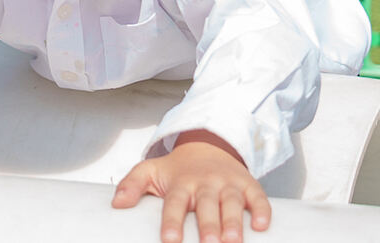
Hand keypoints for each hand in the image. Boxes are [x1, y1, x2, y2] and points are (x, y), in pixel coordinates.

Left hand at [111, 131, 269, 242]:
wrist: (208, 146)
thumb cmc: (177, 168)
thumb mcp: (150, 170)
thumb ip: (132, 184)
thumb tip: (116, 203)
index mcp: (181, 182)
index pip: (175, 203)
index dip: (172, 221)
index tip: (169, 240)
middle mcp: (206, 183)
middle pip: (207, 205)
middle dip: (208, 225)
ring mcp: (229, 184)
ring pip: (233, 203)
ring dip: (234, 222)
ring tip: (233, 240)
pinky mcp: (248, 185)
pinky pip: (259, 197)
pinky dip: (262, 210)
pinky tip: (262, 226)